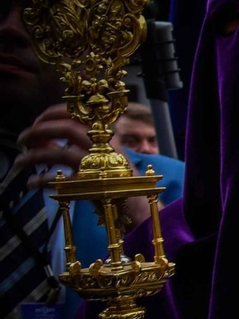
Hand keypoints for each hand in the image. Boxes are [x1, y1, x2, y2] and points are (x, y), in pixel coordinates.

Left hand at [19, 104, 152, 225]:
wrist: (139, 204)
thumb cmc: (117, 179)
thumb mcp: (106, 153)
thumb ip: (81, 143)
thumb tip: (44, 138)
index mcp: (105, 136)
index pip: (76, 114)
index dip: (51, 114)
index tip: (37, 121)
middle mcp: (102, 147)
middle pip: (65, 128)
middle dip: (37, 131)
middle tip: (22, 140)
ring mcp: (97, 166)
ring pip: (58, 153)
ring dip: (32, 156)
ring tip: (19, 162)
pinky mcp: (91, 186)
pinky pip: (59, 180)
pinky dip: (41, 180)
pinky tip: (32, 183)